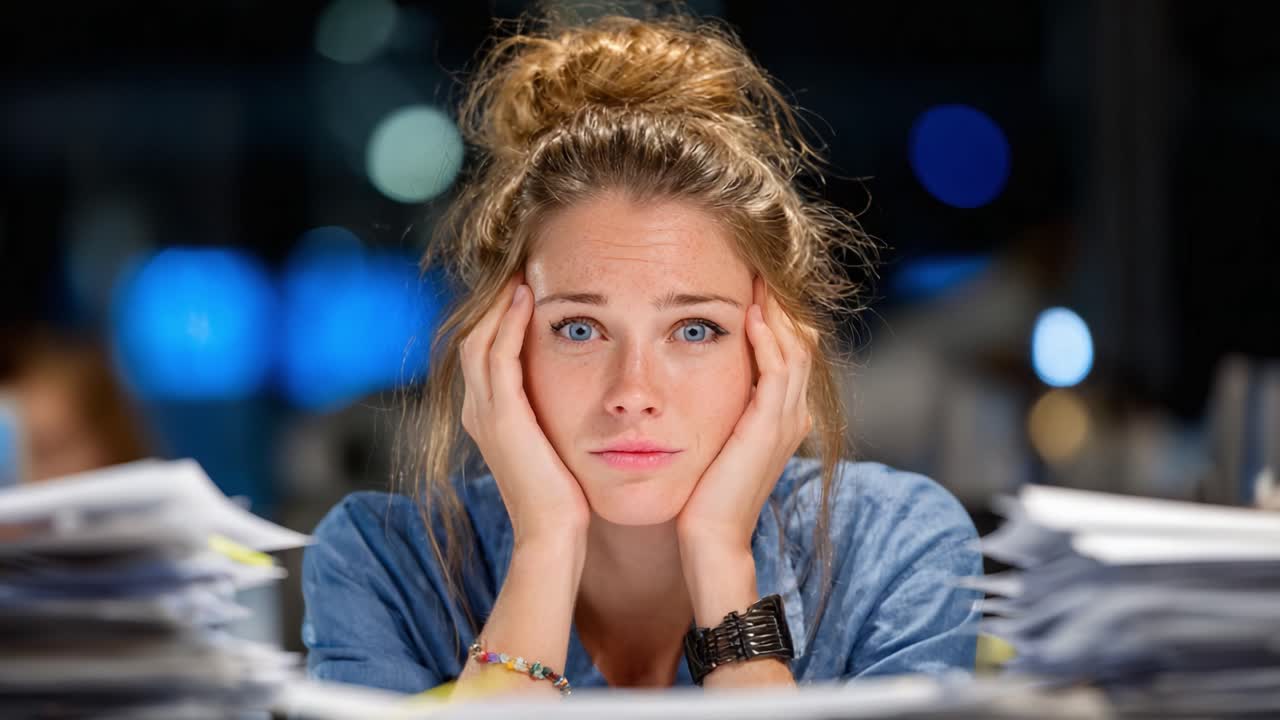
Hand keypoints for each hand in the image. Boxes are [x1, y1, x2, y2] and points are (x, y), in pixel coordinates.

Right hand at [459, 274, 590, 545]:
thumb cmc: (566, 499)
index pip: (486, 350)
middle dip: (496, 299)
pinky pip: (498, 355)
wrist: (554, 537)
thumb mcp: (557, 446)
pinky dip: (510, 322)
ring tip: (523, 270)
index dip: (501, 315)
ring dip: (501, 301)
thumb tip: (584, 393)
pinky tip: (530, 298)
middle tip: (521, 264)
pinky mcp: (501, 417)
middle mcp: (478, 410)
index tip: (529, 284)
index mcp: (489, 416)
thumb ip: (556, 417)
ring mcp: (485, 413)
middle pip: (475, 336)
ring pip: (480, 338)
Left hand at [675, 276, 813, 553]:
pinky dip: (767, 340)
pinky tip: (748, 315)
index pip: (789, 349)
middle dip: (779, 302)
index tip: (747, 283)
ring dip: (776, 310)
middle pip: (800, 340)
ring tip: (755, 278)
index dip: (774, 315)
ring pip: (795, 349)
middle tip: (756, 267)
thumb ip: (713, 408)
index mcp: (780, 415)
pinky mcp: (769, 428)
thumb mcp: (711, 440)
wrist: (708, 540)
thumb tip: (688, 377)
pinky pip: (778, 371)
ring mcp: (785, 420)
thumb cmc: (700, 495)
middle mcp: (791, 413)